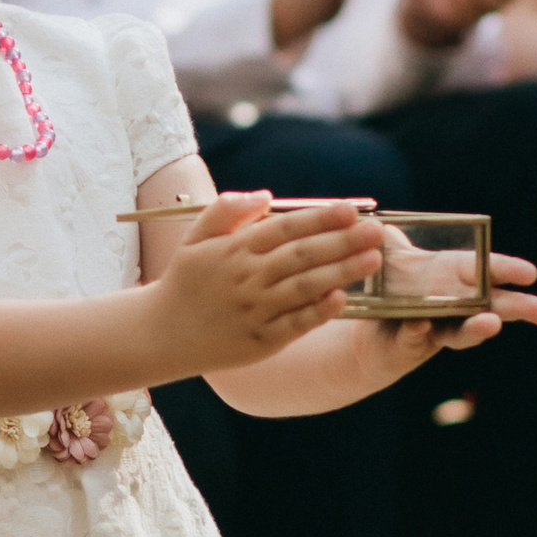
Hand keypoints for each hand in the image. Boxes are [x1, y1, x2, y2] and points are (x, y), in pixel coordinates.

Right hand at [152, 191, 387, 371]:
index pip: (284, 228)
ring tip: (372, 260)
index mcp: (233, 250)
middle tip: (376, 232)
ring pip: (304, 287)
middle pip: (301, 255)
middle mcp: (246, 278)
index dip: (319, 218)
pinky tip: (342, 299)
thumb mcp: (195, 239)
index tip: (351, 209)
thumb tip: (266, 195)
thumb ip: (226, 211)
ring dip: (341, 272)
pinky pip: (295, 325)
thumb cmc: (184, 282)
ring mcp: (254, 311)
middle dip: (342, 241)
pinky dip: (318, 312)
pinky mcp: (260, 341)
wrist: (159, 334)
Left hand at [348, 245, 536, 373]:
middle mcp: (454, 306)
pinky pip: (414, 337)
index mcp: (455, 276)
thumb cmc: (389, 287)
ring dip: (478, 329)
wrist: (364, 330)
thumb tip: (385, 226)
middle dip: (518, 308)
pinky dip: (418, 331)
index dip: (508, 271)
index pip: (487, 271)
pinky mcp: (410, 344)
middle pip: (492, 308)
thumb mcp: (390, 257)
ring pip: (462, 332)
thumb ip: (392, 242)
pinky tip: (420, 325)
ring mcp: (436, 328)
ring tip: (493, 324)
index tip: (531, 274)